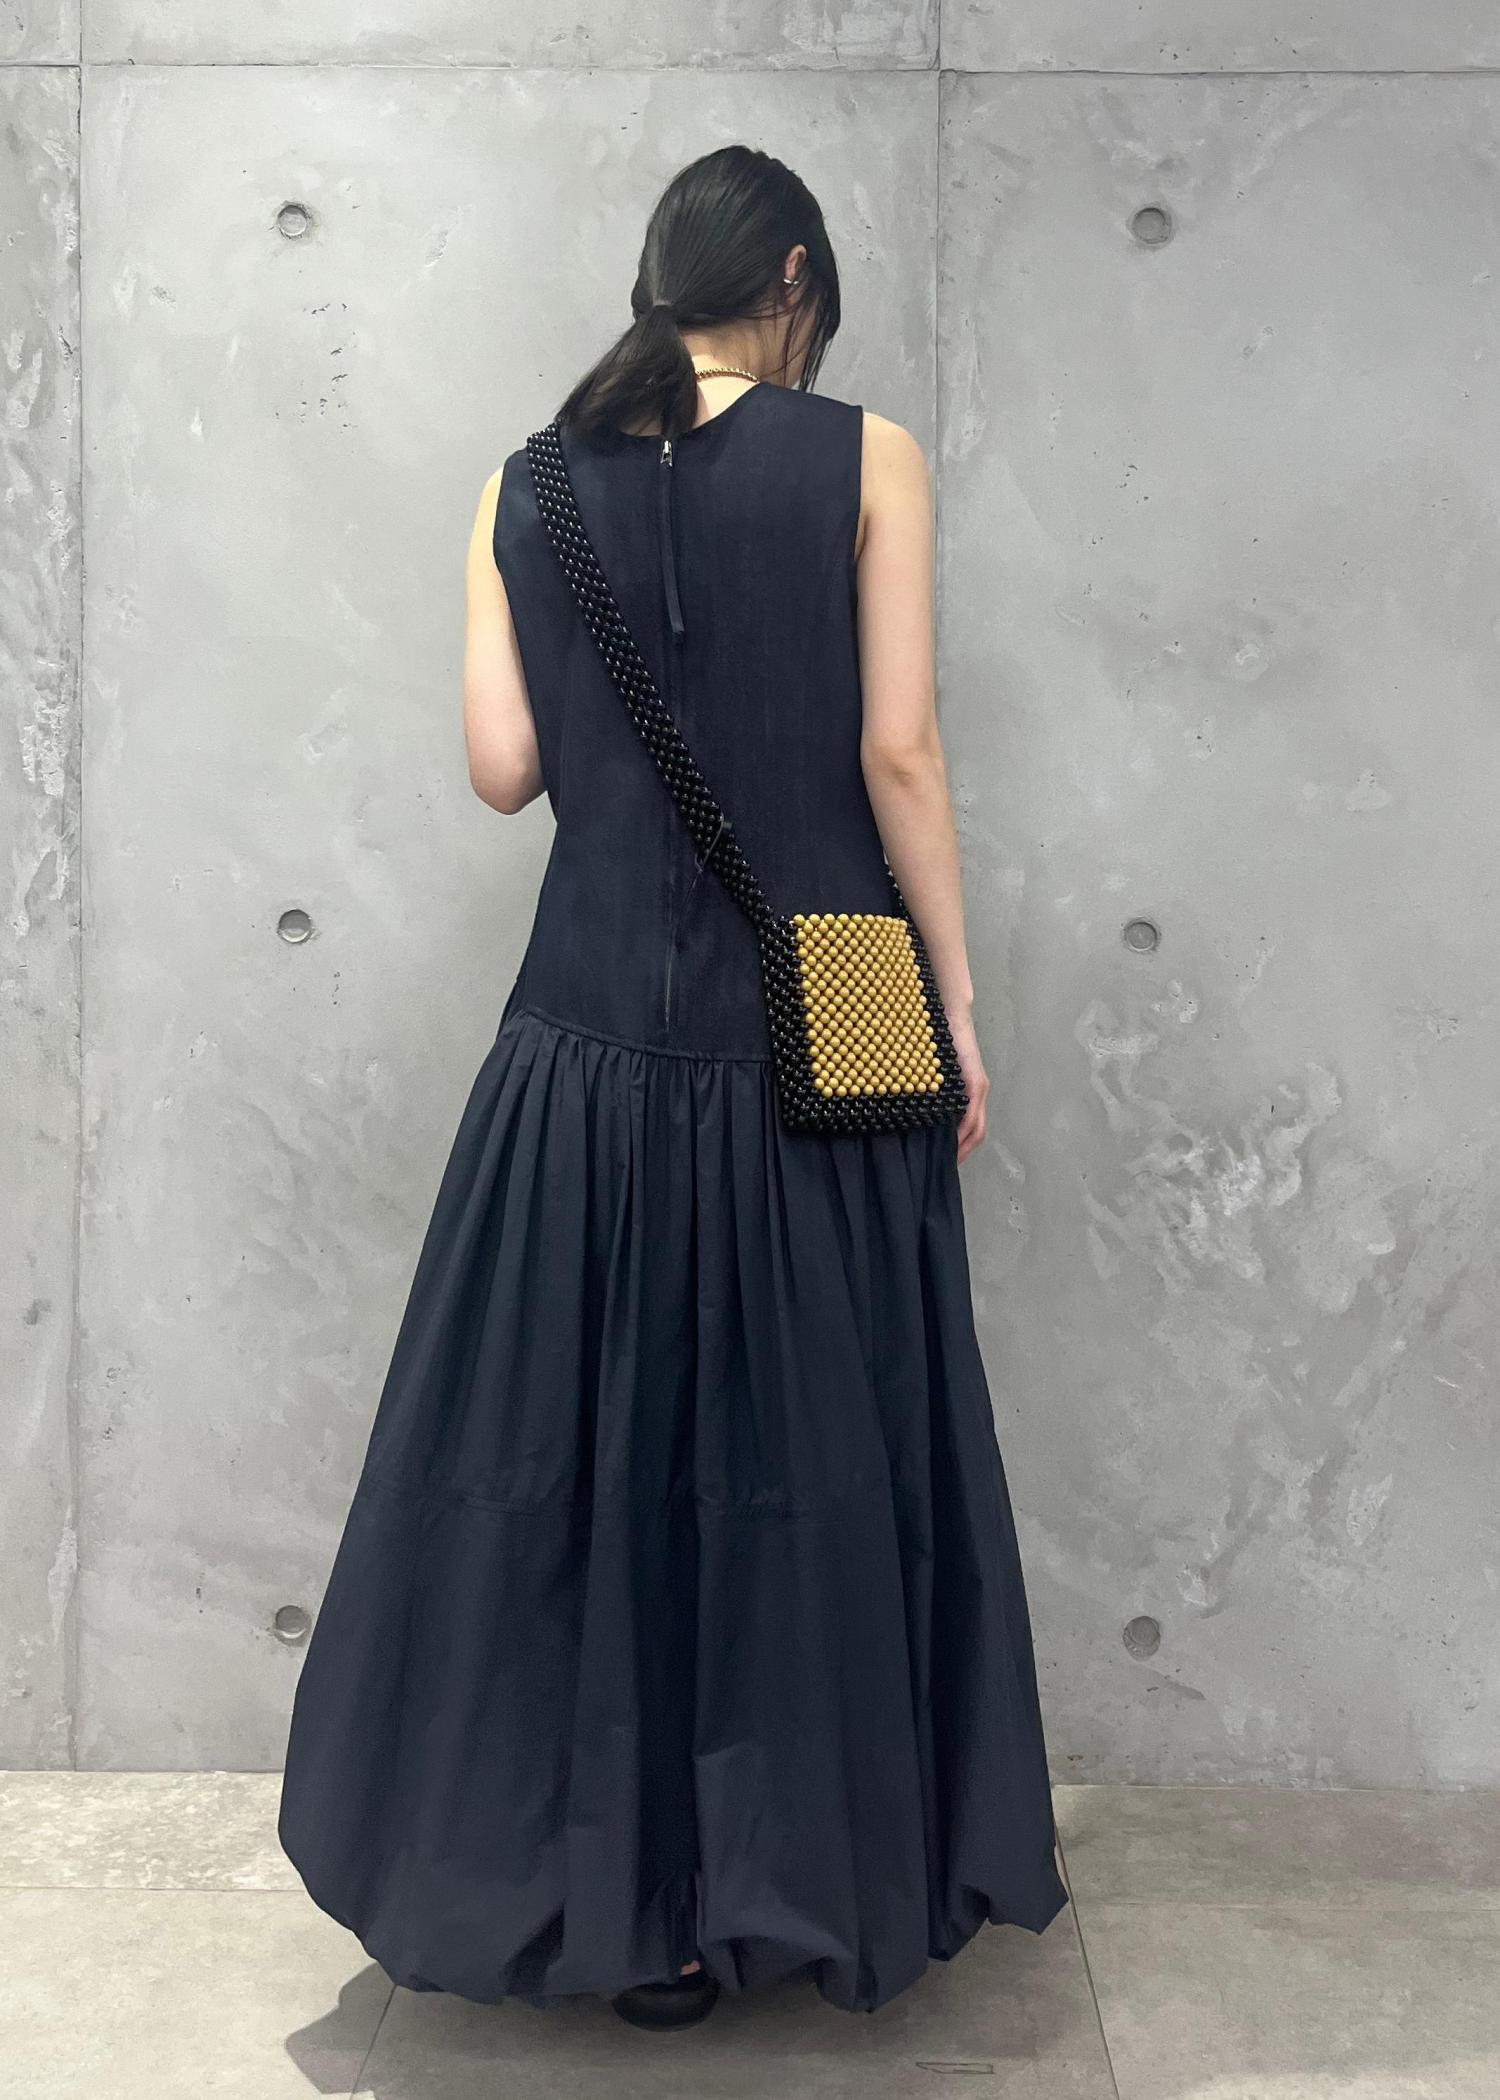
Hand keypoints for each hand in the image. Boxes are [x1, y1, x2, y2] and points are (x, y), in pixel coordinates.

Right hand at [946, 1003, 988, 1163]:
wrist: (951, 1015)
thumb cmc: (937, 1041)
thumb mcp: (935, 1073)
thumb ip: (933, 1092)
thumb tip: (917, 1112)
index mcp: (969, 1093)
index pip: (971, 1129)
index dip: (961, 1148)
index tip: (944, 1161)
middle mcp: (979, 1094)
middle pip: (977, 1134)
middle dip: (963, 1154)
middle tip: (944, 1168)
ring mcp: (979, 1088)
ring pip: (977, 1128)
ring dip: (964, 1147)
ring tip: (947, 1160)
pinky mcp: (975, 1082)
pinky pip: (972, 1115)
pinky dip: (964, 1131)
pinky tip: (953, 1142)